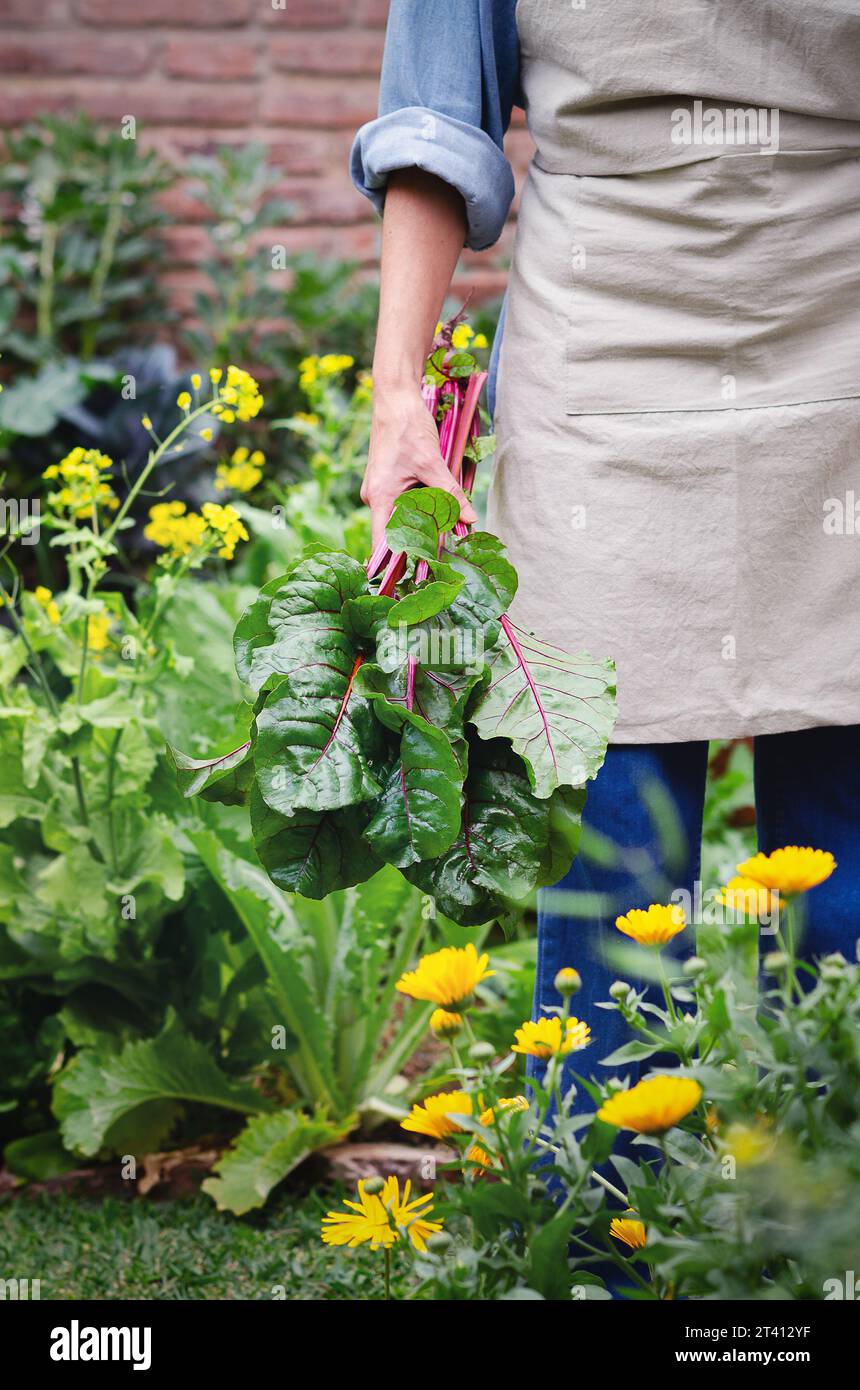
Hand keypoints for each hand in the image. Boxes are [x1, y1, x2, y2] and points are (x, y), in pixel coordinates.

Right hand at [362, 382, 477, 549]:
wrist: (396, 398)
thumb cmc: (407, 427)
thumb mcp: (434, 463)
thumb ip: (451, 494)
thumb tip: (470, 519)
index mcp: (381, 498)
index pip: (384, 543)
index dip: (397, 563)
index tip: (412, 577)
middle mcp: (375, 498)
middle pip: (397, 531)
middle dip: (420, 540)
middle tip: (444, 553)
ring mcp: (380, 490)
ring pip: (403, 516)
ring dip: (423, 520)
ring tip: (446, 526)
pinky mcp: (387, 481)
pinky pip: (403, 502)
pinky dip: (420, 506)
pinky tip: (437, 504)